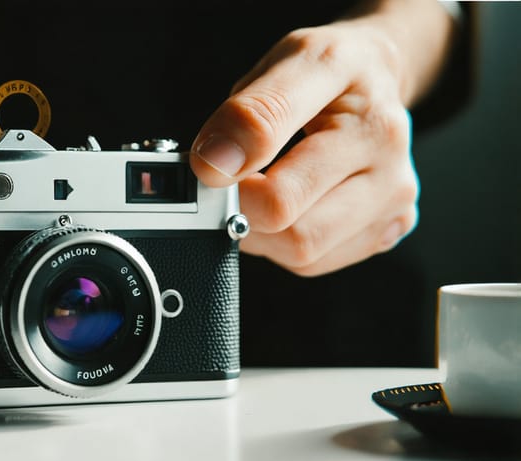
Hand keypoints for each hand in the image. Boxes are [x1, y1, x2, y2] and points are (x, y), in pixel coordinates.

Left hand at [189, 1, 454, 275]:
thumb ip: (249, 111)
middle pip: (287, 222)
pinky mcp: (387, 232)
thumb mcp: (289, 59)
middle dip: (243, 207)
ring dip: (263, 231)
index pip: (280, 162)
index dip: (230, 171)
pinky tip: (292, 207)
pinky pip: (315, 262)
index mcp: (363, 111)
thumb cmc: (335, 72)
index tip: (206, 166)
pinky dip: (286, 244)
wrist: (381, 78)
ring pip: (300, 251)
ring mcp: (393, 201)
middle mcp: (387, 160)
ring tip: (263, 190)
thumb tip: (213, 166)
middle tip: (232, 181)